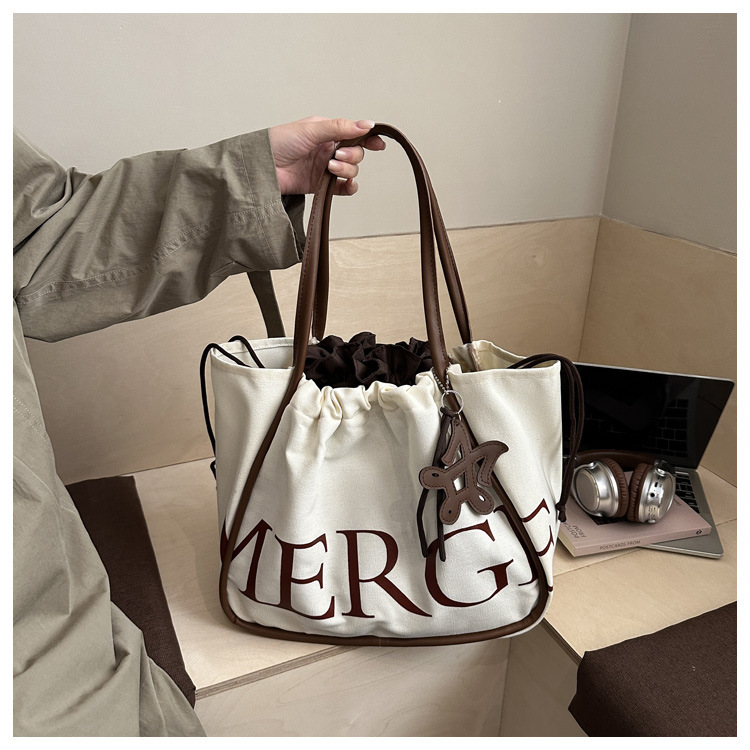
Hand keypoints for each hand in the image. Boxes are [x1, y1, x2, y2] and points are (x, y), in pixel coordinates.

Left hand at [268, 116, 385, 195]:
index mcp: (326, 131)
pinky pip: (343, 188)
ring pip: (351, 170)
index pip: (354, 133)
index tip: (379, 144)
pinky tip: (346, 184)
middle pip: (356, 153)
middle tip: (336, 155)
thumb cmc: (278, 142)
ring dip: (346, 169)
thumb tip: (366, 124)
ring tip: (330, 168)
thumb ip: (340, 128)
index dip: (368, 138)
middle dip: (351, 155)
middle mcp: (328, 149)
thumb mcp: (311, 129)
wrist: (261, 168)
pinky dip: (348, 186)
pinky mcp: (321, 185)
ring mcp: (325, 168)